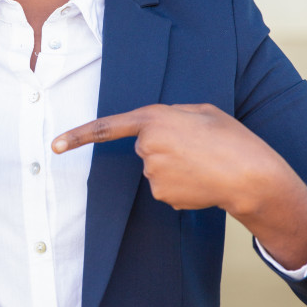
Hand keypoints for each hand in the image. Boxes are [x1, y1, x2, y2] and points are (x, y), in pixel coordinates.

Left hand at [52, 103, 306, 269]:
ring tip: (204, 162)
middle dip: (165, 145)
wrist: (250, 176)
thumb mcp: (202, 112)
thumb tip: (155, 133)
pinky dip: (181, 184)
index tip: (55, 145)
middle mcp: (147, 146)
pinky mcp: (162, 195)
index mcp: (155, 118)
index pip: (108, 127)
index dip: (79, 135)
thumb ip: (173, 116)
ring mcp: (152, 174)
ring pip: (155, 168)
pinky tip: (201, 180)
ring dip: (175, 165)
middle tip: (197, 146)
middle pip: (145, 146)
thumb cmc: (231, 138)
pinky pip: (165, 186)